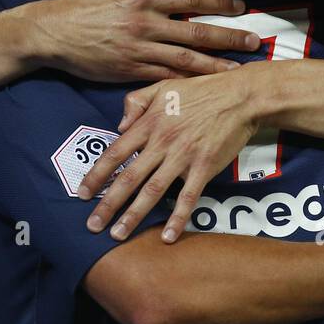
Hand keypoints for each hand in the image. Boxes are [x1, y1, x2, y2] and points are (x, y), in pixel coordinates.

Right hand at [26, 0, 260, 81]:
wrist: (51, 33)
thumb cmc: (79, 0)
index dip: (219, 1)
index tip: (241, 6)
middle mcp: (146, 25)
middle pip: (196, 32)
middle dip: (229, 37)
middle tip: (255, 42)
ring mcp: (139, 51)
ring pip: (185, 60)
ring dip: (215, 66)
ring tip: (239, 72)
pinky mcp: (130, 72)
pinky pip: (164, 78)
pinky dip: (187, 83)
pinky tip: (206, 88)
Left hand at [78, 66, 265, 241]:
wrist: (240, 96)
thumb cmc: (201, 90)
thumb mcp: (163, 86)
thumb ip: (136, 102)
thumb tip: (120, 125)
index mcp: (149, 123)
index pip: (115, 153)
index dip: (97, 174)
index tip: (82, 194)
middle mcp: (161, 142)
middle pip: (129, 177)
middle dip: (108, 204)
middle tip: (91, 225)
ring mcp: (183, 156)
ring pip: (153, 190)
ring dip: (133, 215)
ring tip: (117, 235)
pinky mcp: (204, 167)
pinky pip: (189, 197)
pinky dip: (177, 218)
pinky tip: (167, 236)